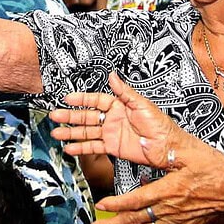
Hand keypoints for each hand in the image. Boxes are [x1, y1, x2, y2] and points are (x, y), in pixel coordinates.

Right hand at [50, 72, 183, 168]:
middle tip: (56, 116)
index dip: (81, 99)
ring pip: (87, 132)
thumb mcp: (142, 104)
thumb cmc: (160, 125)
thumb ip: (124, 91)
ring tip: (57, 133)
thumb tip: (113, 76)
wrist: (167, 147)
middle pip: (87, 116)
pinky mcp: (112, 147)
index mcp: (119, 105)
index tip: (68, 98)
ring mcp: (111, 133)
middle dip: (70, 116)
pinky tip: (70, 148)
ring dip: (72, 132)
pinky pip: (93, 146)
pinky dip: (81, 148)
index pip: (95, 100)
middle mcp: (113, 118)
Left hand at [88, 159, 223, 223]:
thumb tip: (145, 146)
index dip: (116, 205)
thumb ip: (166, 152)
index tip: (101, 206)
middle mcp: (170, 210)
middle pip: (135, 222)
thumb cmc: (216, 170)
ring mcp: (178, 222)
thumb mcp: (190, 153)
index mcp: (168, 190)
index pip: (135, 200)